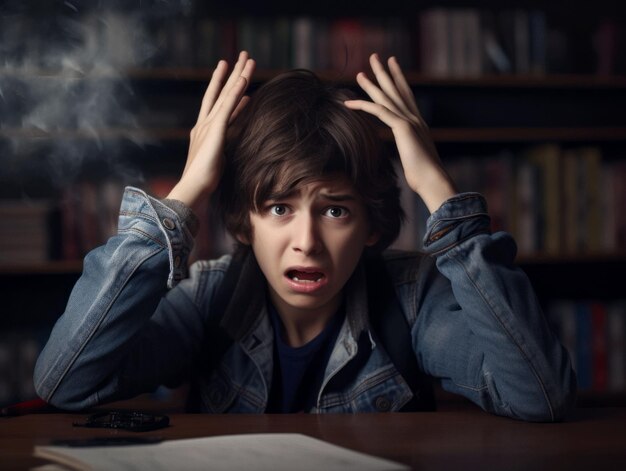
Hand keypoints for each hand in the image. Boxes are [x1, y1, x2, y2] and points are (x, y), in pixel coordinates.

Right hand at [167, 51, 255, 212]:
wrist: (193, 189)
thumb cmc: (203, 182)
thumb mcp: (217, 161)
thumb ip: (223, 149)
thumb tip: (230, 146)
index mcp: (204, 131)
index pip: (217, 104)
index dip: (226, 89)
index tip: (234, 75)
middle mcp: (205, 124)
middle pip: (221, 92)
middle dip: (232, 73)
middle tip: (241, 55)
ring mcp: (209, 125)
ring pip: (226, 94)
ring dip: (238, 75)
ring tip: (247, 58)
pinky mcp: (215, 130)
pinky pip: (227, 106)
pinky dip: (236, 91)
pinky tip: (244, 79)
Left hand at [344, 53, 455, 212]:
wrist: (432, 180)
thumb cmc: (424, 176)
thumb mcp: (414, 158)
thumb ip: (409, 149)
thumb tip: (406, 155)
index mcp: (418, 123)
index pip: (406, 95)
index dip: (398, 78)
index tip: (392, 64)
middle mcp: (414, 118)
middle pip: (397, 89)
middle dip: (385, 72)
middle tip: (376, 57)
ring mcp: (409, 121)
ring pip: (386, 97)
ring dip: (372, 84)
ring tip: (360, 72)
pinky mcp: (401, 127)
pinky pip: (378, 111)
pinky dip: (363, 105)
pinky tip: (349, 102)